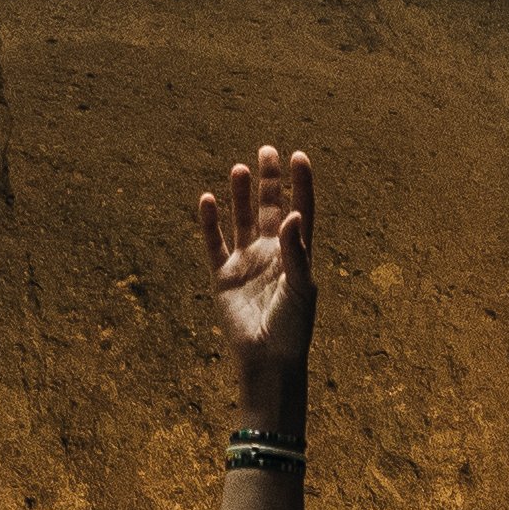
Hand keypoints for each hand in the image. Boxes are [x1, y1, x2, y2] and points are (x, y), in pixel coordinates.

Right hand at [196, 143, 318, 404]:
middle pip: (269, 208)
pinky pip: (214, 244)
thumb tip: (292, 215)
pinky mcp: (223, 276)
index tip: (299, 157)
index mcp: (296, 254)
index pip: (300, 210)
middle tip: (266, 150)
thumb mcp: (302, 287)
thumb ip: (296, 251)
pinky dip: (209, 223)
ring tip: (239, 168)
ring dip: (240, 195)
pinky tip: (206, 199)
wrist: (267, 359)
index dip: (301, 184)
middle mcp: (271, 253)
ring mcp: (246, 263)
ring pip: (241, 220)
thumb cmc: (293, 326)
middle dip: (269, 181)